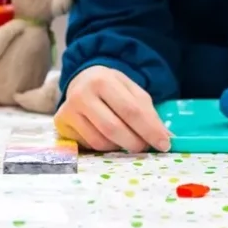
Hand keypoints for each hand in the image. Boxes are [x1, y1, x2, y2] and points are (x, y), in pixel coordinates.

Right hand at [54, 66, 171, 152]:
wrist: (83, 80)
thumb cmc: (112, 87)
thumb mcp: (132, 91)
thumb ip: (148, 113)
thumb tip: (165, 138)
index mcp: (103, 80)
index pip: (131, 110)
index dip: (149, 130)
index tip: (164, 144)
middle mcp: (81, 94)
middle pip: (113, 128)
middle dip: (135, 142)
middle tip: (146, 147)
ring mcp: (69, 110)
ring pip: (100, 141)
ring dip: (120, 147)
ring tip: (128, 140)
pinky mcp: (62, 124)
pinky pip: (89, 145)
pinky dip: (105, 146)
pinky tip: (110, 138)